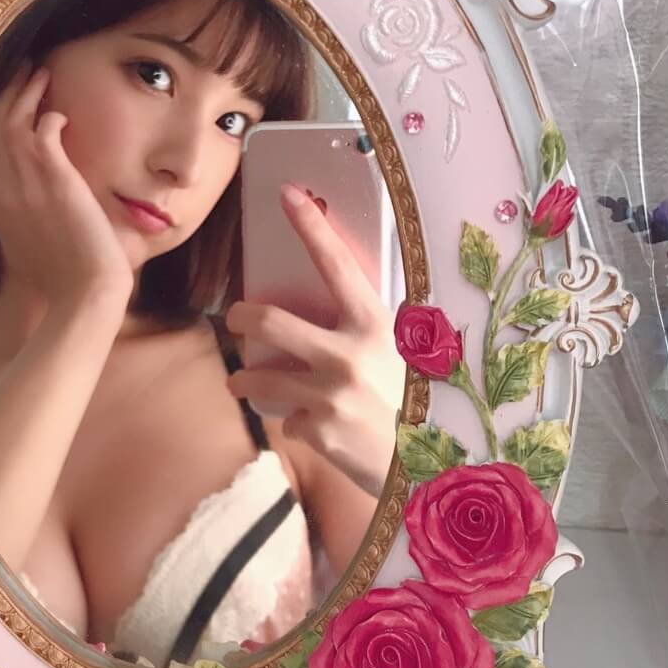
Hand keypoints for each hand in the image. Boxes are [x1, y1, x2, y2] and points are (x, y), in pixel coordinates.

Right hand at [0, 61, 133, 312]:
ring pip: (10, 120)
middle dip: (3, 93)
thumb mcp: (27, 252)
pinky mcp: (55, 180)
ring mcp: (25, 185)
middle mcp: (2, 193)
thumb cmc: (64, 283)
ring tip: (39, 70)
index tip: (0, 104)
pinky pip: (41, 131)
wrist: (82, 296)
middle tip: (20, 69)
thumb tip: (29, 211)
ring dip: (24, 92)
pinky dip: (48, 115)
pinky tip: (60, 113)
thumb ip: (21, 224)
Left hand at [225, 182, 404, 497]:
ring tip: (243, 382)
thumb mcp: (406, 356)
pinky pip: (286, 421)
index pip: (337, 264)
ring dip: (244, 380)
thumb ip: (370, 332)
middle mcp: (348, 355)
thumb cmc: (420, 408)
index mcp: (374, 326)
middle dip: (240, 317)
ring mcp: (328, 395)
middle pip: (268, 320)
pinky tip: (318, 430)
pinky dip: (295, 424)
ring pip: (258, 378)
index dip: (311, 226)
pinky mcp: (316, 431)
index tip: (287, 194)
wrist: (432, 473)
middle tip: (234, 318)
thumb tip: (338, 307)